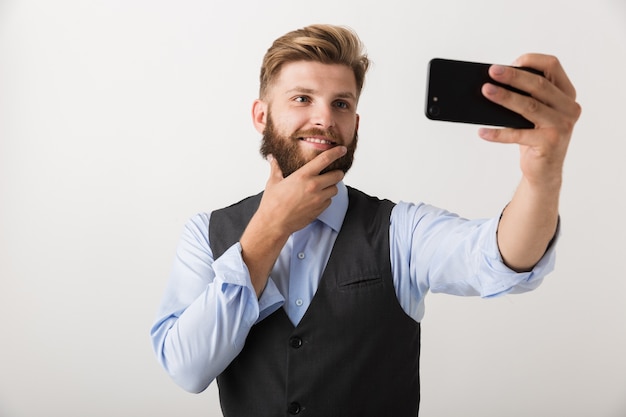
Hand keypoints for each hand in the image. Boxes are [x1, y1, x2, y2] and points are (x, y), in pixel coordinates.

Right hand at [239, 145, 346, 296]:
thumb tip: (272, 158)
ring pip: (335, 189)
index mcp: (303, 175)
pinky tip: (317, 198)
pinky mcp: (320, 210)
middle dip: (337, 172)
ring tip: (323, 186)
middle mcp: (313, 186)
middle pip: (337, 175)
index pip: (325, 159)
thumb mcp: (273, 182)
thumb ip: (276, 168)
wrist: (274, 224)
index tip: (342, 149)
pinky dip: (326, 198)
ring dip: (331, 186)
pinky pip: (329, 201)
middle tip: (333, 172)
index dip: (336, 152)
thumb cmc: (272, 203)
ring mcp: (318, 199)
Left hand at [479, 54, 581, 187]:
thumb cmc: (534, 136)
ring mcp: (562, 125)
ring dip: (505, 97)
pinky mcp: (550, 142)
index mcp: (566, 94)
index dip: (531, 60)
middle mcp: (569, 107)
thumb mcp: (533, 113)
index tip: (509, 63)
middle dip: (513, 76)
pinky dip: (498, 133)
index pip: (553, 65)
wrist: (543, 170)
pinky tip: (482, 132)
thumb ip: (525, 96)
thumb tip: (493, 83)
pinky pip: (518, 135)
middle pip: (539, 85)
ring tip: (485, 91)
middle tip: (491, 71)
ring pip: (529, 106)